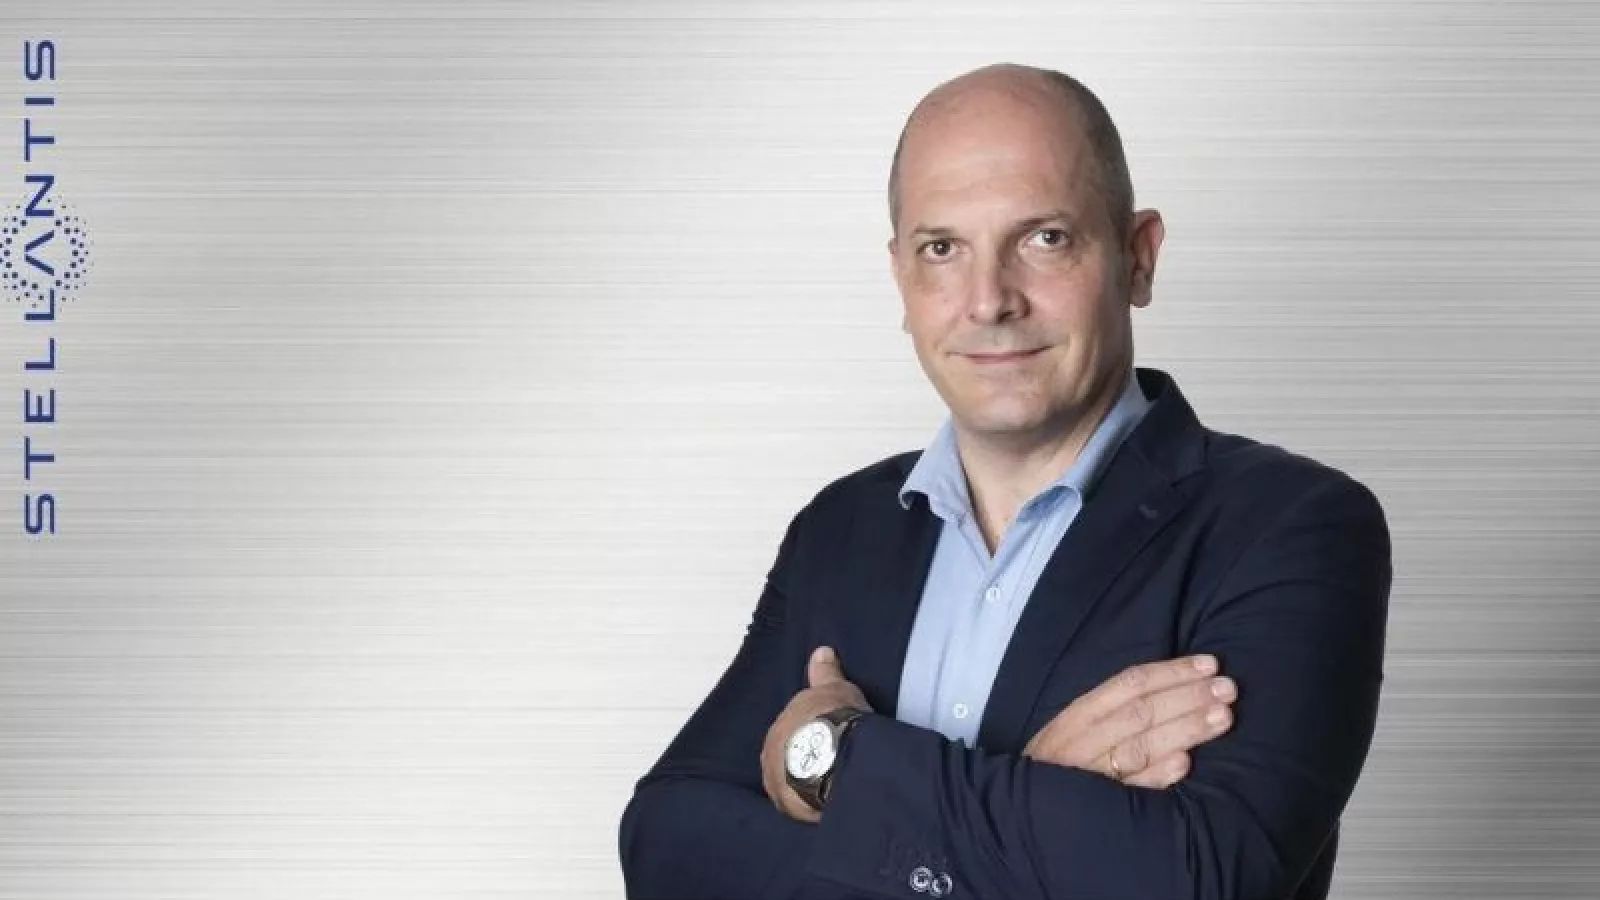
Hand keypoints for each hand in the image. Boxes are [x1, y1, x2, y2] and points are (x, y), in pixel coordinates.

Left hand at [760, 646, 871, 823]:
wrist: (836, 752)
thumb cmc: (834, 716)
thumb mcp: (835, 687)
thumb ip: (826, 672)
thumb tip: (821, 652)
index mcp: (778, 727)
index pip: (789, 733)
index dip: (808, 736)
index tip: (825, 741)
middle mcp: (769, 755)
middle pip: (786, 759)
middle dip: (802, 762)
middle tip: (830, 765)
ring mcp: (776, 783)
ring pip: (790, 784)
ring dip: (804, 786)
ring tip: (830, 789)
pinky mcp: (789, 807)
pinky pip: (800, 807)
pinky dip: (810, 805)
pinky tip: (827, 805)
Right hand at [1022, 654, 1236, 788]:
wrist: (1023, 813)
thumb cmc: (1060, 767)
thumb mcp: (1075, 731)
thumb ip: (1114, 712)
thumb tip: (1174, 690)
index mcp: (1076, 717)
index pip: (1128, 685)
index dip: (1170, 672)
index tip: (1208, 664)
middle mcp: (1080, 742)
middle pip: (1140, 713)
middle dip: (1187, 698)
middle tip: (1227, 689)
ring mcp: (1089, 776)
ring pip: (1140, 747)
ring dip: (1184, 730)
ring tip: (1222, 717)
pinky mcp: (1098, 807)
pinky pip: (1131, 790)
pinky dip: (1157, 775)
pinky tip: (1186, 763)